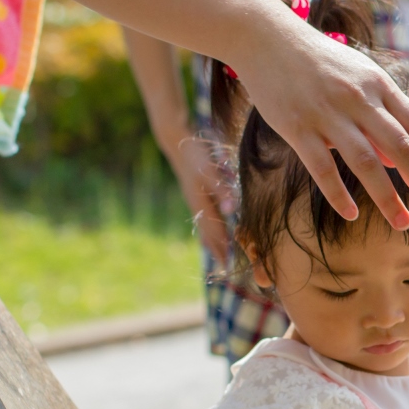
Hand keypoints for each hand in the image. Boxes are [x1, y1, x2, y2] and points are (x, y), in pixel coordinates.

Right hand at [163, 134, 231, 261]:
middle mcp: (196, 204)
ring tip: (218, 254)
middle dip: (216, 248)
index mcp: (200, 202)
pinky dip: (208, 228)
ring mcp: (194, 199)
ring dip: (212, 240)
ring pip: (204, 225)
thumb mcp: (209, 170)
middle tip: (224, 266)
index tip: (228, 262)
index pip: (213, 230)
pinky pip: (202, 217)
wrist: (176, 142)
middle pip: (207, 232)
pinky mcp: (194, 193)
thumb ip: (221, 189)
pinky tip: (210, 229)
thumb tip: (232, 209)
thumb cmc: (195, 155)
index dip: (221, 246)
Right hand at [232, 23, 408, 230]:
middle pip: (402, 147)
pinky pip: (322, 168)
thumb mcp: (359, 79)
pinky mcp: (297, 127)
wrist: (268, 37)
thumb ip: (382, 116)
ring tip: (404, 224)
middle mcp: (359, 100)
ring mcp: (328, 114)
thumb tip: (396, 161)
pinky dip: (338, 194)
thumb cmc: (320, 62)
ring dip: (388, 197)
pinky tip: (351, 215)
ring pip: (366, 162)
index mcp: (380, 86)